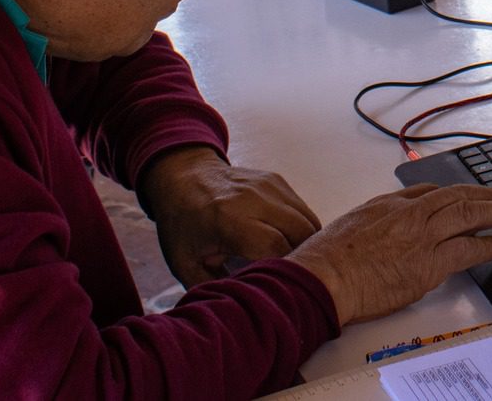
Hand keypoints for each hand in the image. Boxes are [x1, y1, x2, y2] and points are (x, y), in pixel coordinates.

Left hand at [140, 146, 321, 286]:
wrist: (184, 176)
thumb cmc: (182, 225)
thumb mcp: (185, 264)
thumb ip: (214, 289)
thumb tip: (241, 314)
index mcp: (228, 219)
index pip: (275, 246)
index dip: (283, 272)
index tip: (281, 291)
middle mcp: (253, 198)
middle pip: (300, 232)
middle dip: (302, 260)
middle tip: (293, 283)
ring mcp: (268, 186)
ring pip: (308, 220)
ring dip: (309, 245)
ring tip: (295, 266)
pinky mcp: (277, 181)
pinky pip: (303, 210)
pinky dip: (303, 230)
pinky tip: (290, 245)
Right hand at [290, 184, 491, 324]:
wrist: (325, 277)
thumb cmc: (327, 259)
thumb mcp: (349, 225)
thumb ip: (373, 223)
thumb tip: (382, 233)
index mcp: (388, 204)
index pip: (428, 192)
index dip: (452, 195)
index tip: (465, 196)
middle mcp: (409, 214)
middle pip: (457, 197)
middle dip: (487, 195)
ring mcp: (422, 237)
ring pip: (469, 215)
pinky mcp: (429, 264)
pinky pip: (467, 250)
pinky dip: (487, 245)